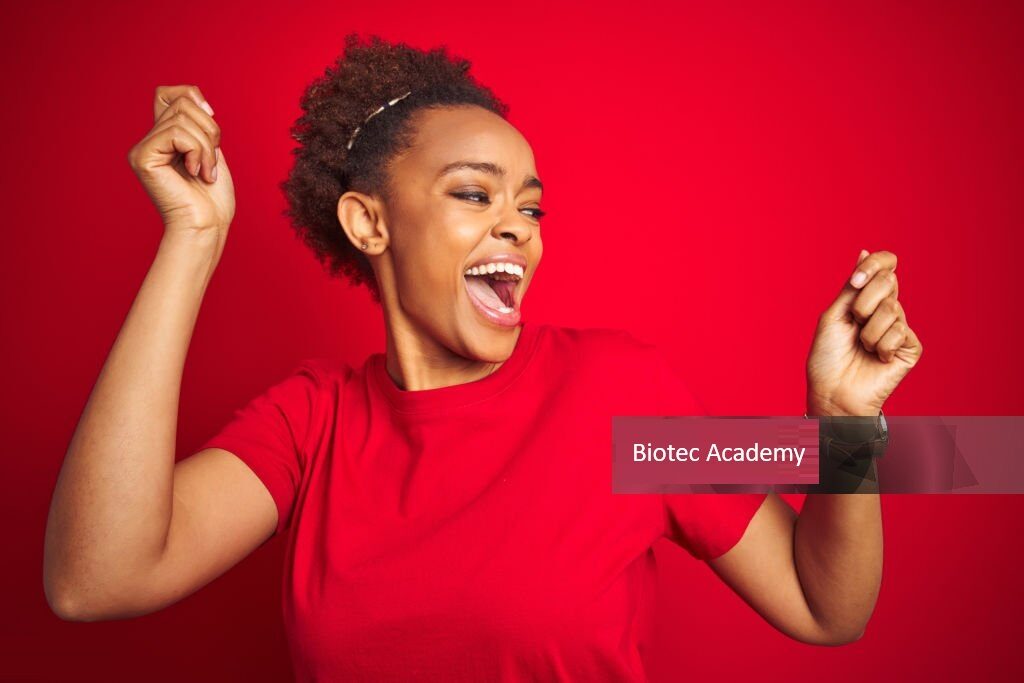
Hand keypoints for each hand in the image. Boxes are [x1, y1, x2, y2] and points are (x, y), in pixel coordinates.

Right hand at [127, 84, 234, 238]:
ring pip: (182, 118)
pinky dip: (198, 152)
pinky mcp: (142, 158)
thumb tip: (197, 99)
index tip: (210, 118)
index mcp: (164, 139)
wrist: (207, 226)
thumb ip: (199, 126)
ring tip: (206, 172)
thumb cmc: (212, 199)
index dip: (191, 95)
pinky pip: (176, 133)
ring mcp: (143, 149)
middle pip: (182, 103)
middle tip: (211, 161)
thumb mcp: (211, 152)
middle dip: (209, 130)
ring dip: (206, 146)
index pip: (167, 94)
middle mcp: (149, 141)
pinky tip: (197, 173)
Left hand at [806, 250, 922, 415]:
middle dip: (864, 302)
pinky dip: (880, 345)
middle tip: (854, 322)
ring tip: (862, 346)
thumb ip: (852, 286)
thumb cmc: (827, 357)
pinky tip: (876, 358)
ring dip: (868, 330)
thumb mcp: (834, 315)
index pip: (885, 266)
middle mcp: (886, 309)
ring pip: (892, 309)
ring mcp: (900, 327)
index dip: (874, 265)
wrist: (833, 391)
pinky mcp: (910, 347)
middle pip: (889, 281)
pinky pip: (900, 332)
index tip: (855, 281)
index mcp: (867, 298)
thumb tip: (864, 252)